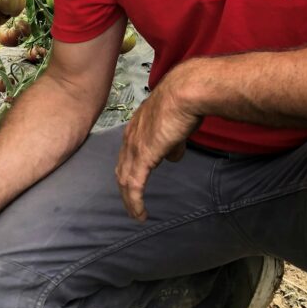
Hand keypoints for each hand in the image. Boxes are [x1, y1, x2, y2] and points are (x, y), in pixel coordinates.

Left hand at [115, 62, 203, 221]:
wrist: (184, 92)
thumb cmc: (185, 101)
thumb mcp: (176, 124)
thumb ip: (173, 142)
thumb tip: (173, 156)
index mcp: (137, 126)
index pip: (127, 152)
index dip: (129, 168)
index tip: (133, 183)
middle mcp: (130, 136)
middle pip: (121, 168)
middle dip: (125, 188)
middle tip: (130, 204)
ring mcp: (134, 147)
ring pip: (125, 180)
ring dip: (129, 200)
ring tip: (135, 214)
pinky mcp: (142, 157)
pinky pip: (134, 186)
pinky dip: (135, 202)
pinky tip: (140, 214)